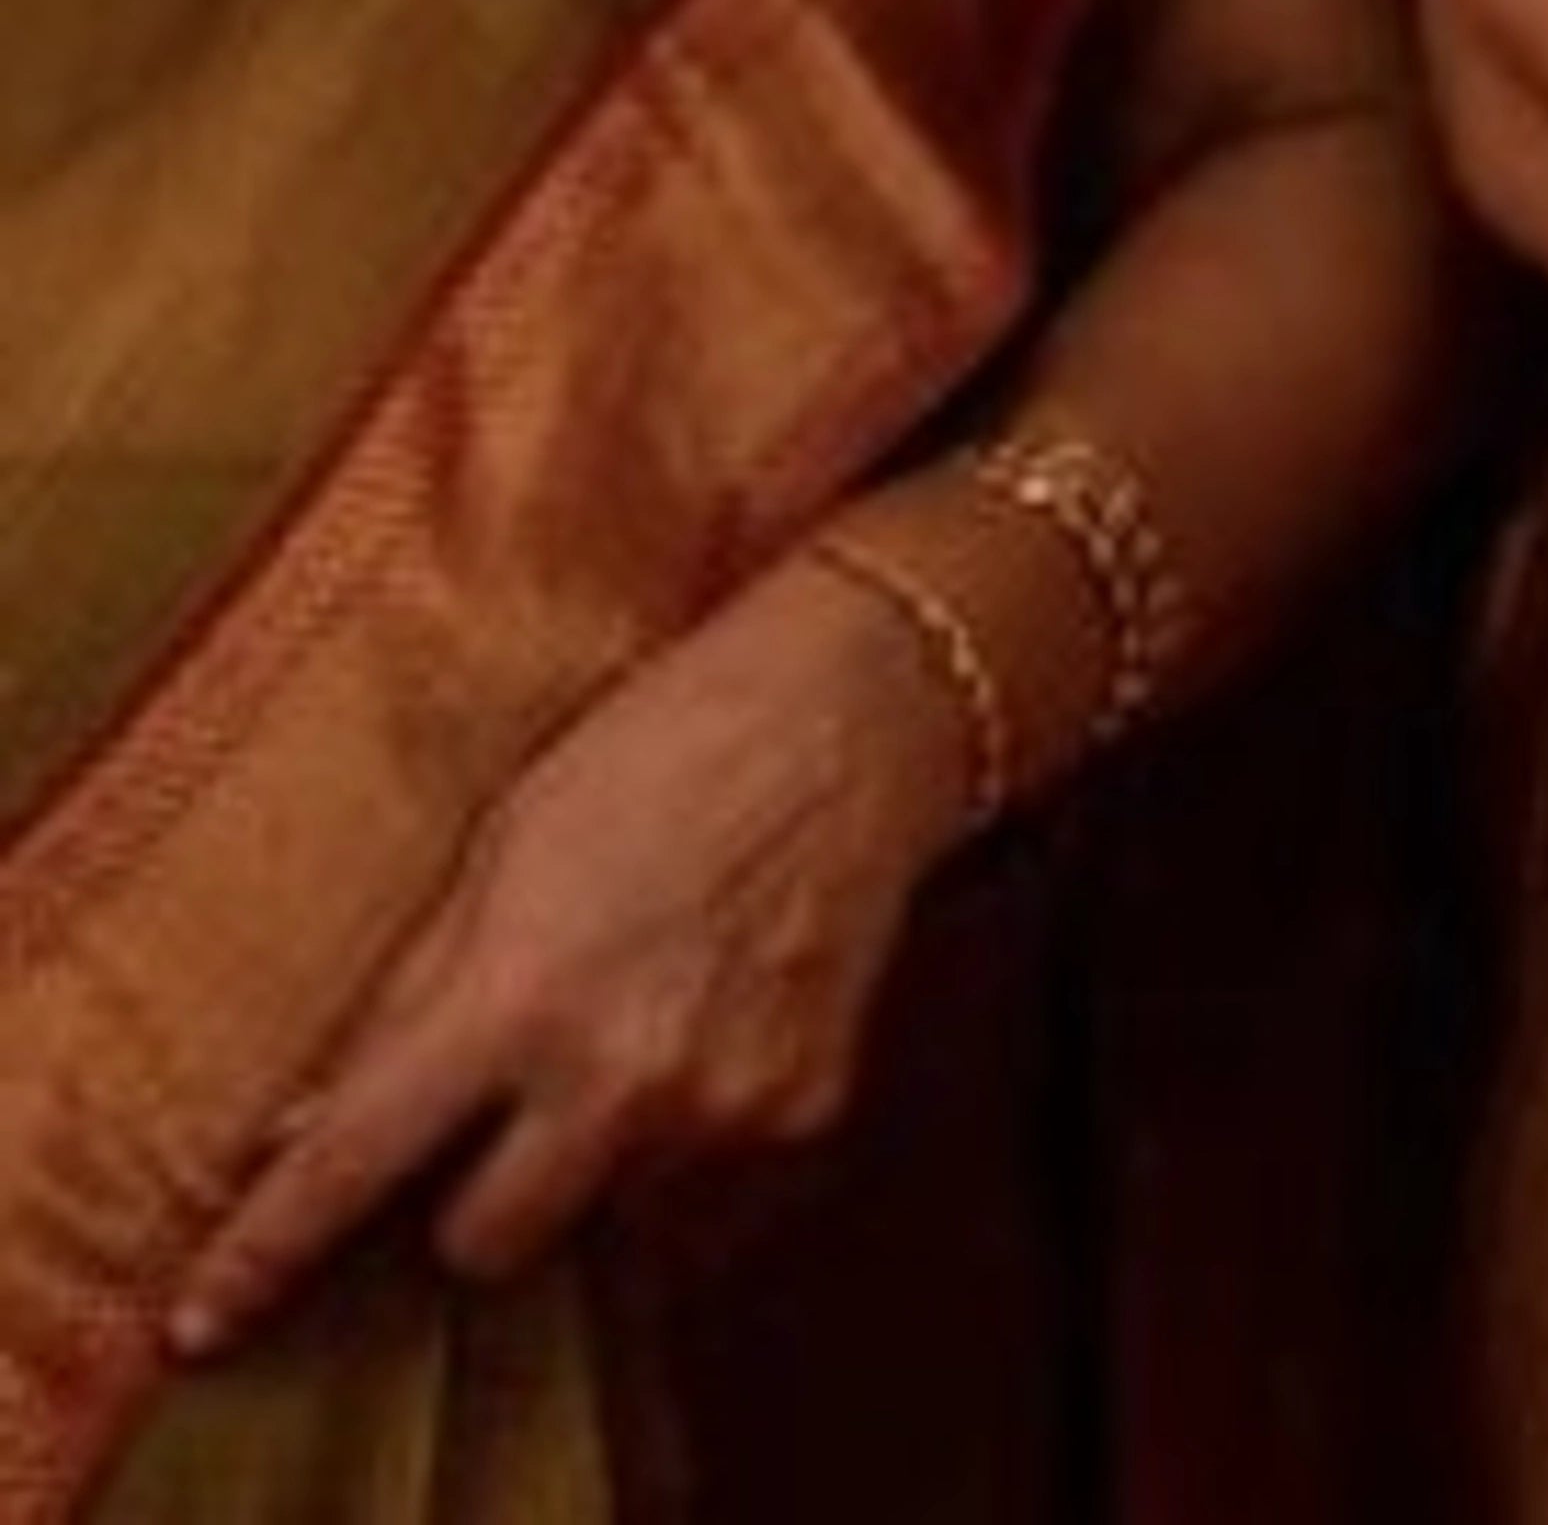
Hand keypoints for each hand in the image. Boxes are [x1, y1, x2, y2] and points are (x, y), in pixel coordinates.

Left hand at [166, 547, 968, 1356]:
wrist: (866, 703)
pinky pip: (708, 1183)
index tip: (205, 1318)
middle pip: (484, 1245)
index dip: (265, 1253)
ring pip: (605, 1214)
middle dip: (475, 1192)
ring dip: (598, 1155)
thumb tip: (312, 1124)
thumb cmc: (669, 741)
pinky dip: (694, 1132)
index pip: (354, 1166)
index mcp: (520, 992)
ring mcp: (723, 1103)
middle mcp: (619, 1073)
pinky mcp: (808, 1107)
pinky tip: (715, 1021)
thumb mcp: (507, 845)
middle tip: (507, 1100)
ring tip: (642, 1023)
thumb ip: (413, 998)